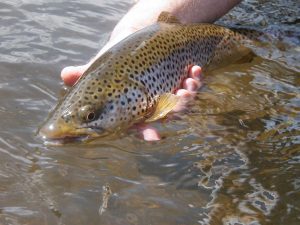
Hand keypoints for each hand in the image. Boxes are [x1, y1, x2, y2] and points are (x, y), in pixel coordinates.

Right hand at [61, 64, 201, 140]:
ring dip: (189, 96)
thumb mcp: (103, 65)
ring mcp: (170, 93)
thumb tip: (64, 75)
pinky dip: (196, 78)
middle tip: (180, 99)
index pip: (140, 125)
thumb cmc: (118, 59)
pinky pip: (193, 85)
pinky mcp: (182, 81)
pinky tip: (194, 69)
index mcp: (135, 108)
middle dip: (177, 111)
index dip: (146, 133)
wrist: (138, 39)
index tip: (155, 136)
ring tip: (187, 83)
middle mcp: (154, 104)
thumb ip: (87, 73)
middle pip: (167, 116)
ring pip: (184, 103)